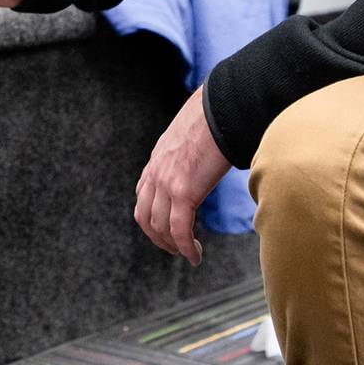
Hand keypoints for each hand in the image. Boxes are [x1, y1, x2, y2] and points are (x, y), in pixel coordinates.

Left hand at [133, 86, 230, 266]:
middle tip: (176, 249)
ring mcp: (166, 182)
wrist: (221, 108)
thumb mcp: (191, 136)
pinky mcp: (183, 191)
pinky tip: (195, 256)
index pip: (143, 197)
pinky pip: (179, 229)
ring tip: (189, 254)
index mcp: (157, 160)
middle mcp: (155, 172)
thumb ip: (191, 152)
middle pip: (145, 217)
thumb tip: (210, 157)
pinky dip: (186, 247)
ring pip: (160, 227)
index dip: (152, 219)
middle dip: (158, 238)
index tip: (167, 230)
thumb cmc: (215, 118)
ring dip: (173, 246)